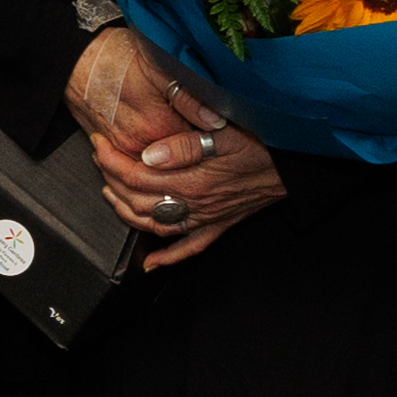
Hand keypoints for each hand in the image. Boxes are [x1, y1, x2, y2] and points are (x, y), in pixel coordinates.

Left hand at [79, 36, 283, 272]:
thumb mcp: (228, 131)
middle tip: (98, 158)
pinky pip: (190, 247)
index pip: (138, 174)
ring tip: (108, 193)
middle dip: (112, 177)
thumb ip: (187, 143)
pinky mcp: (220, 225)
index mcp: (195, 180)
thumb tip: (150, 155)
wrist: (297, 163)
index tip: (99, 143)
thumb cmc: (265, 142)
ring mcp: (207, 218)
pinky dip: (168, 258)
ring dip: (126, 212)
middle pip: (139, 198)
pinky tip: (150, 265)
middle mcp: (197, 204)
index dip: (112, 159)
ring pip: (155, 224)